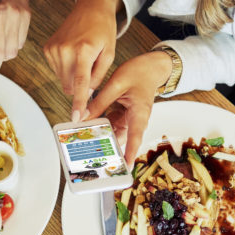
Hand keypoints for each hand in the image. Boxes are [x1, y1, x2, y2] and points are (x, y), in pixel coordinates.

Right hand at [43, 0, 122, 121]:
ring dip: (73, 76)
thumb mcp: (109, 53)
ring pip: (62, 80)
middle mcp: (65, 49)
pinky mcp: (47, 48)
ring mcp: (53, 49)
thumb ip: (99, 76)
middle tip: (90, 70)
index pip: (80, 82)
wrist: (90, 8)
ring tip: (82, 58)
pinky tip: (74, 54)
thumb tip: (87, 93)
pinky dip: (66, 68)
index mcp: (83, 50)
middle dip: (80, 86)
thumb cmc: (103, 30)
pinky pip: (56, 70)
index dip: (79, 102)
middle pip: (70, 85)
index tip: (76, 117)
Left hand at [84, 50, 173, 164]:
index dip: (130, 153)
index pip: (135, 137)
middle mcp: (136, 120)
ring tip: (85, 141)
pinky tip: (89, 127)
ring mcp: (130, 119)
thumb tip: (83, 116)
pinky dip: (102, 127)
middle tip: (91, 155)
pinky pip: (112, 125)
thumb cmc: (140, 73)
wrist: (151, 67)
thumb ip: (99, 102)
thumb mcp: (116, 85)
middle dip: (108, 148)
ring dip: (102, 137)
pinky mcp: (124, 116)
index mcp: (139, 113)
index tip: (126, 168)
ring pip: (114, 133)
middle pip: (122, 140)